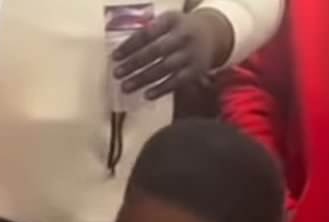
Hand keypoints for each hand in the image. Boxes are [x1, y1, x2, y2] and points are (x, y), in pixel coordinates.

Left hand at [112, 9, 233, 99]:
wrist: (213, 34)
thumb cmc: (180, 29)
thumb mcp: (168, 21)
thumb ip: (149, 30)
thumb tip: (123, 48)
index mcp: (172, 20)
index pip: (148, 33)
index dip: (130, 45)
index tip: (114, 57)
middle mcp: (183, 36)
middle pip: (155, 51)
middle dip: (134, 63)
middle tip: (117, 73)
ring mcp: (191, 54)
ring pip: (164, 68)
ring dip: (143, 79)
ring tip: (125, 87)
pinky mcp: (196, 71)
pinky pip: (176, 82)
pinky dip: (161, 89)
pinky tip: (146, 95)